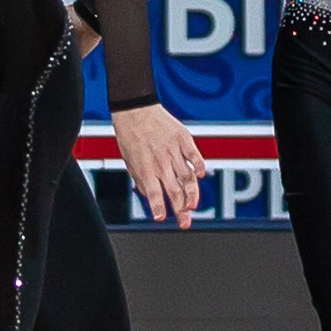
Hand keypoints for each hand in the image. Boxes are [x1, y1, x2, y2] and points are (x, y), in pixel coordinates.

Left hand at [112, 101, 206, 226]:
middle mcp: (160, 160)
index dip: (157, 206)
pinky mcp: (182, 138)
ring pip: (187, 176)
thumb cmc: (129, 134)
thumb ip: (140, 178)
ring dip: (192, 193)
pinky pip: (194, 154)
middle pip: (174, 190)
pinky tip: (202, 175)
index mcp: (145, 166)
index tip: (160, 218)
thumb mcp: (128, 159)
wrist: (134, 107)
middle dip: (180, 209)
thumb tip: (148, 194)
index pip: (152, 192)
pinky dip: (200, 165)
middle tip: (185, 223)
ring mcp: (173, 150)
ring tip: (193, 205)